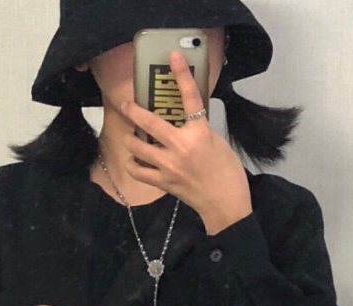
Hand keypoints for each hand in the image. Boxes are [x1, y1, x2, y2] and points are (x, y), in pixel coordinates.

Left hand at [119, 50, 252, 232]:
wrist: (225, 201)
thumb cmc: (227, 172)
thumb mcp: (217, 142)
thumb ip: (199, 130)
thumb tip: (185, 120)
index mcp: (200, 133)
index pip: (190, 98)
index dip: (181, 75)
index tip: (173, 57)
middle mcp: (181, 147)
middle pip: (150, 123)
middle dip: (133, 111)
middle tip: (125, 105)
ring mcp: (169, 166)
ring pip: (138, 148)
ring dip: (130, 140)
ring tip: (130, 137)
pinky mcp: (163, 182)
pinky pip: (138, 171)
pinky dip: (133, 164)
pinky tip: (134, 160)